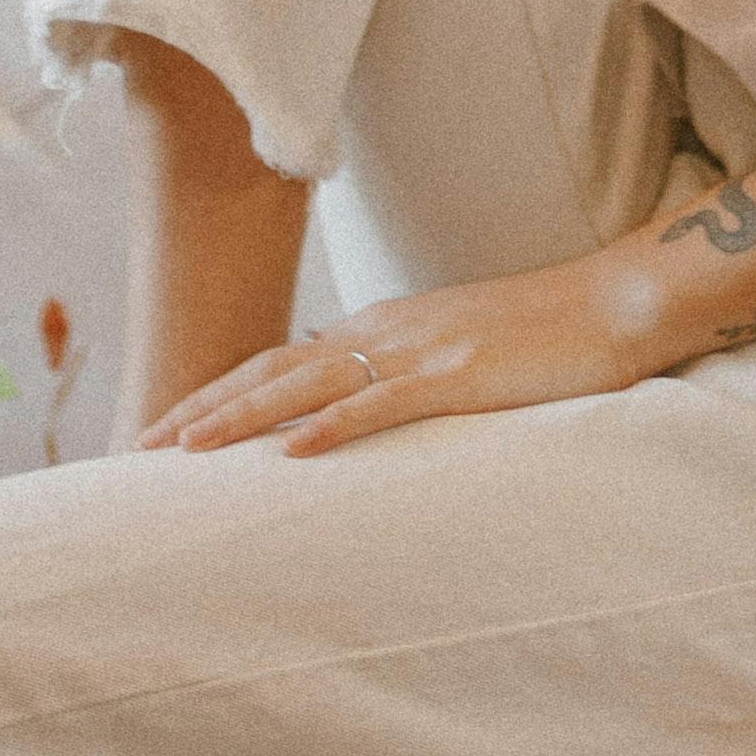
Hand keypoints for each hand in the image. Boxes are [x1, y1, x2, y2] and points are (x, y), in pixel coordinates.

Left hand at [139, 250, 655, 457]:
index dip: (218, 393)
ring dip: (242, 419)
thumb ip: (406, 375)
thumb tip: (361, 409)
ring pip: (309, 384)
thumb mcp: (459, 351)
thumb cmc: (546, 334)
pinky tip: (293, 453)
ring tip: (186, 452)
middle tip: (140, 447)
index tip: (167, 429)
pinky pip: (384, 404)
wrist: (615, 302)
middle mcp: (385, 331)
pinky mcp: (460, 374)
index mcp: (382, 327)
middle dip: (203, 408)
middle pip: (272, 369)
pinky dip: (333, 427)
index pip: (279, 359)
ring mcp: (420, 351)